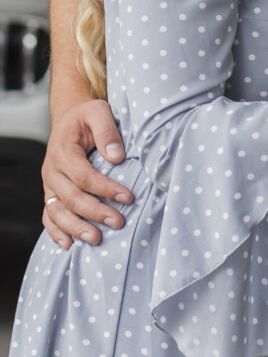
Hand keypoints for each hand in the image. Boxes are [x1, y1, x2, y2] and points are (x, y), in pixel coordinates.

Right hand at [41, 99, 133, 249]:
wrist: (70, 117)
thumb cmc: (87, 115)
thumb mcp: (99, 112)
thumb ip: (108, 132)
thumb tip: (117, 157)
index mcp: (63, 151)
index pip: (84, 176)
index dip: (105, 189)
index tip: (128, 197)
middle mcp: (52, 171)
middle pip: (71, 198)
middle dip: (95, 213)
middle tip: (119, 222)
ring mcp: (49, 185)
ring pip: (57, 212)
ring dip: (76, 228)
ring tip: (96, 239)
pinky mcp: (51, 193)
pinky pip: (49, 216)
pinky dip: (56, 232)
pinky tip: (69, 245)